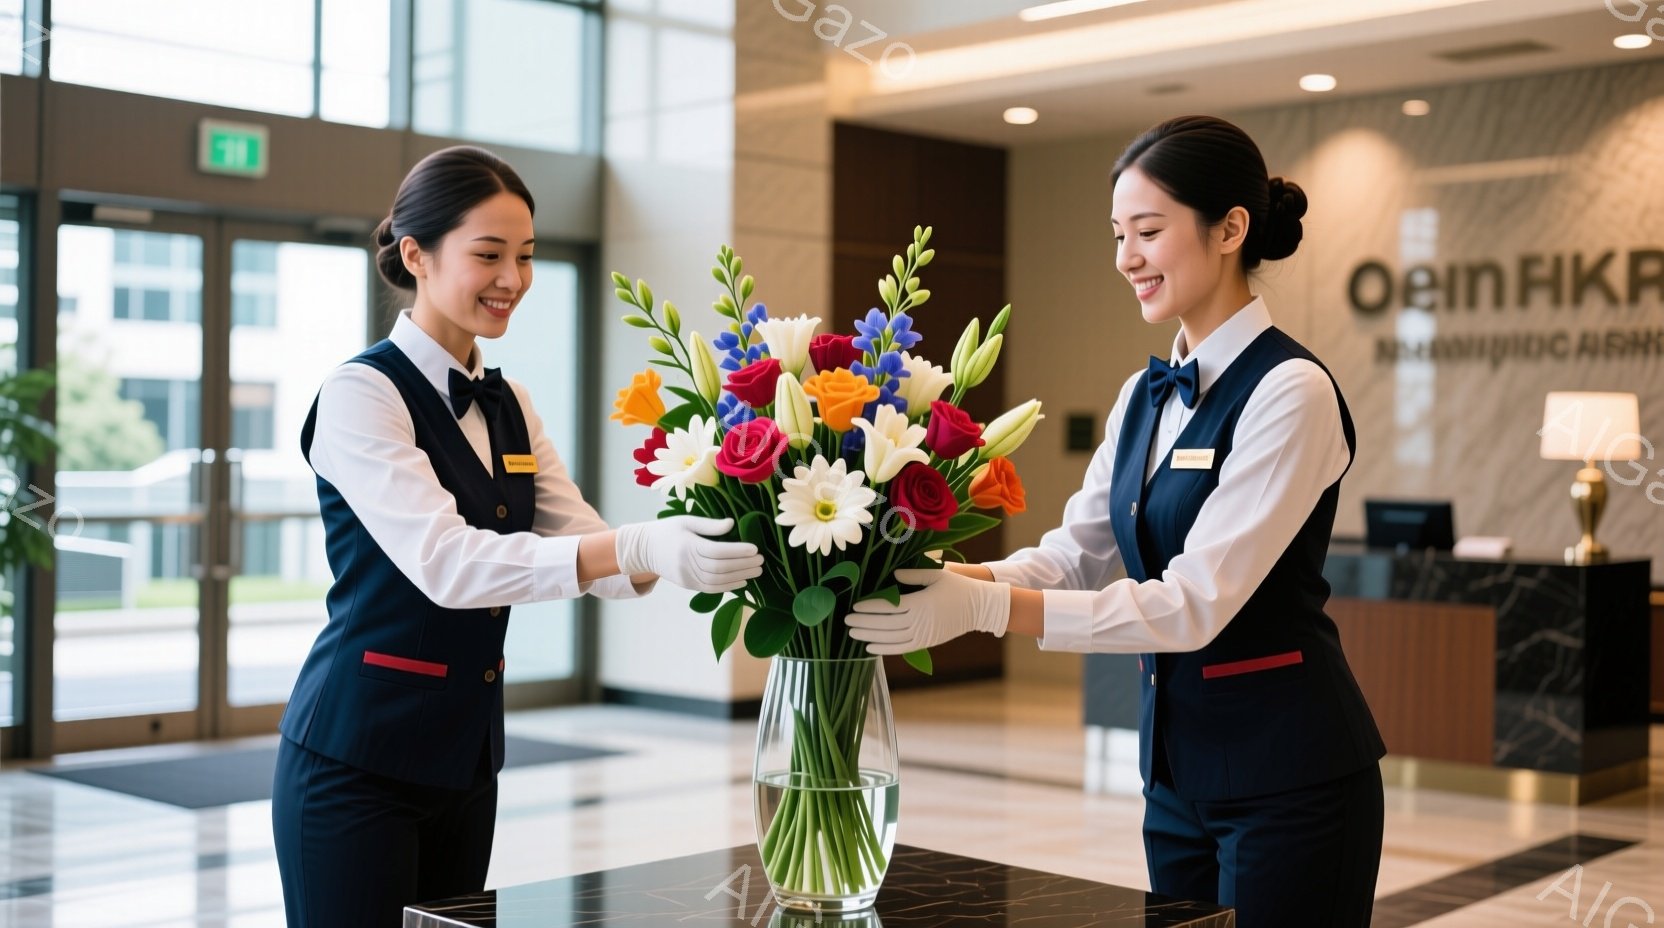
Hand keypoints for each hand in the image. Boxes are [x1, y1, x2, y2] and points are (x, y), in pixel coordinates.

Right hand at [614, 517, 762, 592]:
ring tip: (756, 571)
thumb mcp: (686, 521)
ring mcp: (686, 577)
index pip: (718, 551)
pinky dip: (728, 586)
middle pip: (720, 567)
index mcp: (687, 545)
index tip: (754, 548)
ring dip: (739, 577)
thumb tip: (732, 523)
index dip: (738, 551)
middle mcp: (686, 563)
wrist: (643, 549)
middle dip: (743, 565)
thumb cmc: (668, 530)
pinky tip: (742, 581)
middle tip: (761, 560)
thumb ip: (709, 525)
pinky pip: (710, 589)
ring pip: (717, 581)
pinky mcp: (687, 585)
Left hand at [844, 568, 1009, 654]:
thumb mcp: (936, 574)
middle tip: (846, 620)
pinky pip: (901, 649)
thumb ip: (913, 574)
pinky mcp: (927, 643)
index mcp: (920, 602)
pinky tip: (870, 646)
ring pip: (890, 639)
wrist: (980, 607)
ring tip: (853, 633)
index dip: (870, 607)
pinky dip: (884, 649)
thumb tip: (893, 575)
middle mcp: (920, 621)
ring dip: (869, 636)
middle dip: (864, 622)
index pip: (888, 607)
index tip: (855, 605)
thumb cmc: (957, 587)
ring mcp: (924, 634)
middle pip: (885, 624)